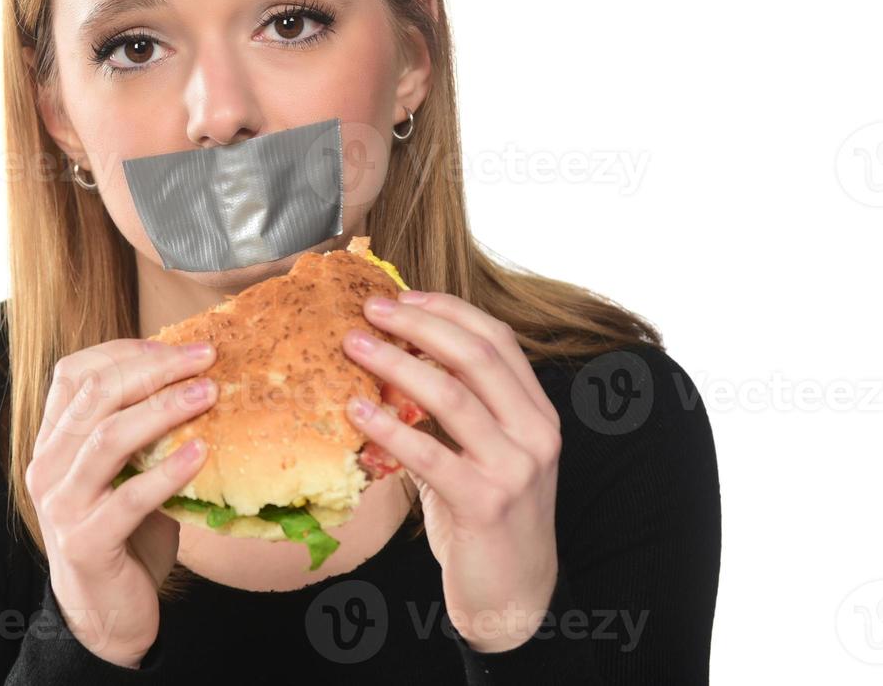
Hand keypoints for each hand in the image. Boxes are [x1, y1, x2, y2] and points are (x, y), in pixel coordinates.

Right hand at [25, 338, 217, 666]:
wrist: (106, 613)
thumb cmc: (125, 532)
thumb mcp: (126, 470)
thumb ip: (140, 429)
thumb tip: (195, 375)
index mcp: (52, 440)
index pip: (74, 372)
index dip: (125, 350)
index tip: (179, 345)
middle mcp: (47, 465)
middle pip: (95, 395)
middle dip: (154, 368)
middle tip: (206, 358)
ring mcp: (61, 505)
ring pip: (107, 438)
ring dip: (163, 409)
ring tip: (209, 393)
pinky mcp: (86, 542)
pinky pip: (129, 499)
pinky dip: (168, 472)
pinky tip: (201, 454)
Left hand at [340, 291, 562, 651]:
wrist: (514, 595)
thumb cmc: (484, 515)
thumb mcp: (477, 452)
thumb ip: (451, 409)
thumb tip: (387, 354)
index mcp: (537, 411)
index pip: (497, 339)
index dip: (446, 310)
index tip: (399, 295)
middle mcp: (536, 432)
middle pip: (476, 355)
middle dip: (418, 324)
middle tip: (368, 310)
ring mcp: (516, 468)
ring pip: (452, 396)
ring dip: (396, 364)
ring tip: (353, 347)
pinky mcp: (487, 503)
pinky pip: (431, 455)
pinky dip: (390, 428)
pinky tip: (356, 412)